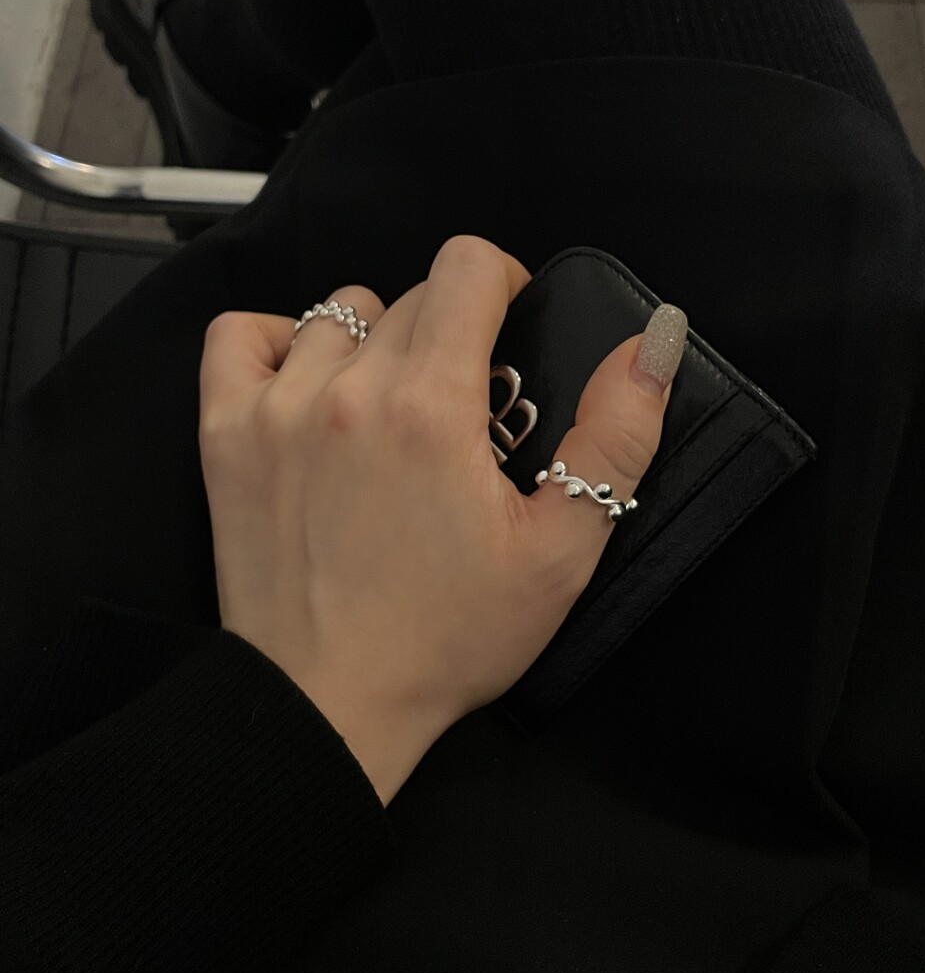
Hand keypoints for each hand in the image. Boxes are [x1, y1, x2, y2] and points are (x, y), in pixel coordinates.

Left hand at [198, 236, 683, 803]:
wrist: (327, 706)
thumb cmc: (444, 639)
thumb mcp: (560, 551)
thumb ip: (614, 437)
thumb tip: (650, 348)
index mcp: (432, 406)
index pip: (465, 266)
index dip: (502, 283)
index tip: (509, 330)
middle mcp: (347, 390)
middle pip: (410, 296)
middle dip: (450, 334)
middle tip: (463, 410)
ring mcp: (276, 409)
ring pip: (335, 314)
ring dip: (372, 343)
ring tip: (388, 409)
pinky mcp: (226, 436)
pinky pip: (241, 337)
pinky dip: (276, 343)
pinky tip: (307, 384)